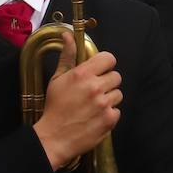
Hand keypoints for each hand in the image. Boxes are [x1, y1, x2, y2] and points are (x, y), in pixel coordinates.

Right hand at [34, 29, 121, 169]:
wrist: (54, 137)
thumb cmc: (54, 107)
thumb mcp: (57, 79)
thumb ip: (67, 56)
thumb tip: (67, 35)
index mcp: (83, 74)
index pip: (109, 58)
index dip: (105, 64)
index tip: (99, 71)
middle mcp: (96, 87)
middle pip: (116, 76)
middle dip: (107, 82)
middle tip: (94, 91)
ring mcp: (104, 104)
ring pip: (118, 94)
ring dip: (109, 98)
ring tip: (93, 105)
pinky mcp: (109, 120)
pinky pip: (117, 111)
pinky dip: (109, 114)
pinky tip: (95, 116)